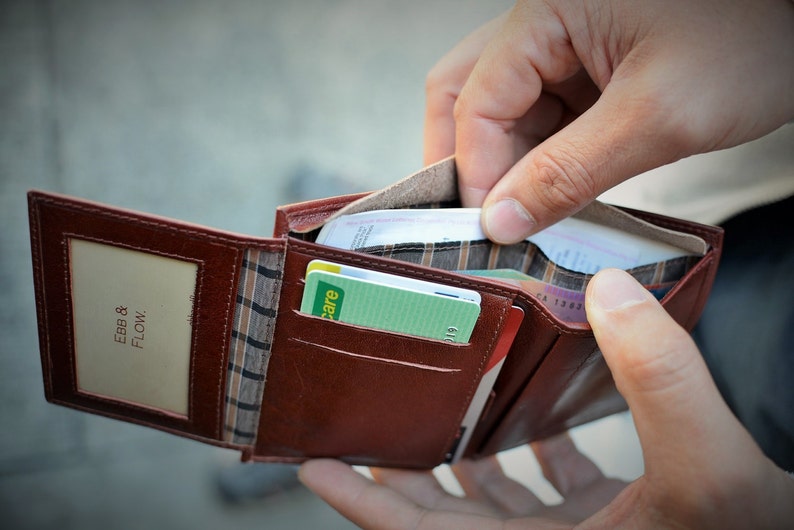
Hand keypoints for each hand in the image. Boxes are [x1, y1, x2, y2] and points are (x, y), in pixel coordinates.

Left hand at [299, 269, 793, 528]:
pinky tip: (538, 409)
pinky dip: (535, 450)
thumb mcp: (710, 472)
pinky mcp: (609, 526)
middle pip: (448, 513)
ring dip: (467, 452)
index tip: (317, 465)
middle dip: (406, 467)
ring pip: (497, 499)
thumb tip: (612, 290)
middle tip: (374, 417)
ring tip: (443, 399)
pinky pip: (552, 488)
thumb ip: (660, 379)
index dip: (364, 502)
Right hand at [424, 0, 793, 242]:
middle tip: (474, 219)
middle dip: (465, 159)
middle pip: (469, 92)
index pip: (475, 98)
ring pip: (505, 109)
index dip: (473, 168)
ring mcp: (568, 45)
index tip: (487, 227)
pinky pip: (545, 117)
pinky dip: (541, 159)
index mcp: (548, 11)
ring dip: (504, 164)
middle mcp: (547, 22)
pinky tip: (549, 196)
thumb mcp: (656, 116)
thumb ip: (569, 171)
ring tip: (518, 215)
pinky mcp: (592, 70)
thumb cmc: (755, 34)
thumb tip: (502, 219)